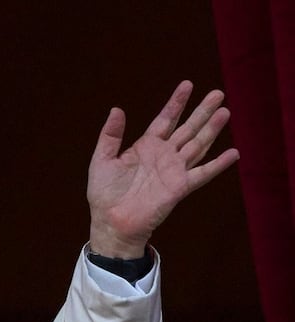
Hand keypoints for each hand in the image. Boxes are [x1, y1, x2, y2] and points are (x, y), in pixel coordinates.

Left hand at [86, 81, 238, 257]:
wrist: (111, 222)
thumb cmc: (104, 194)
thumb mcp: (102, 160)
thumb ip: (110, 135)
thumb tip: (117, 109)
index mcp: (145, 147)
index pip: (165, 119)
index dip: (176, 103)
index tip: (187, 85)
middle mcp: (163, 156)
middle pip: (187, 128)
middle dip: (202, 111)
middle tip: (217, 93)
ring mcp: (174, 170)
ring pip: (198, 145)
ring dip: (212, 129)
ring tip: (225, 111)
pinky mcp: (180, 187)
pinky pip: (203, 174)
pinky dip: (218, 164)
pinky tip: (234, 153)